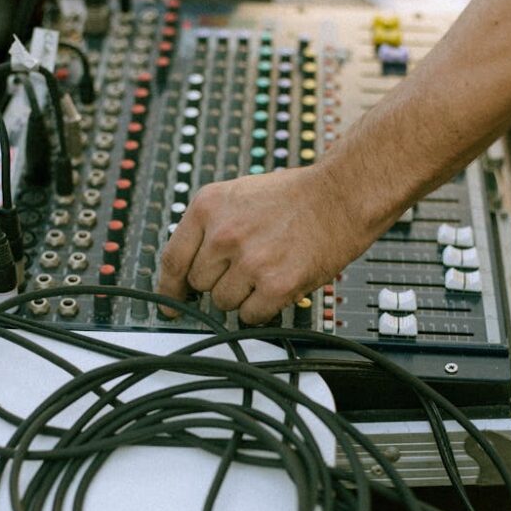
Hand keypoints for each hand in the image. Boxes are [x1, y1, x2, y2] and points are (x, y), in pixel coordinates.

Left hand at [157, 166, 354, 325]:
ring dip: (242, 296)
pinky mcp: (276, 284)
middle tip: (246, 267)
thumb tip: (190, 267)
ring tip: (267, 270)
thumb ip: (210, 226)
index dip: (169, 287)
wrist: (341, 194)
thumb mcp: (237, 195)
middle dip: (218, 282)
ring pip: (224, 303)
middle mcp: (223, 234)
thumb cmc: (295, 195)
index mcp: (207, 207)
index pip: (173, 259)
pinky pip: (251, 316)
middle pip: (200, 284)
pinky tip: (278, 284)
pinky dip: (263, 308)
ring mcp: (249, 261)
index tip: (170, 302)